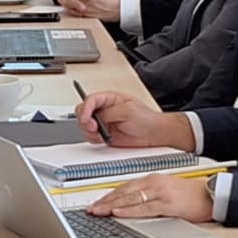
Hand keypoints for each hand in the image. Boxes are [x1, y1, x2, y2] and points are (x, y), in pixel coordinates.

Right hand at [74, 91, 194, 151]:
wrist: (154, 134)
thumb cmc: (146, 118)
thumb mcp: (128, 110)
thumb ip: (109, 112)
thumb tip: (96, 116)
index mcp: (110, 98)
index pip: (90, 99)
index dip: (86, 109)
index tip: (87, 119)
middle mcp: (104, 109)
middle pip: (83, 111)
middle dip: (85, 120)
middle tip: (93, 127)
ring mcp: (104, 122)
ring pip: (85, 125)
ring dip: (89, 131)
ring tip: (101, 134)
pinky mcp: (104, 134)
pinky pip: (91, 136)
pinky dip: (93, 139)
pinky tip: (103, 138)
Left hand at [87, 173, 213, 222]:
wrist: (213, 195)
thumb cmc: (191, 196)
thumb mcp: (165, 193)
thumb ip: (148, 197)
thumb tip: (128, 208)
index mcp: (152, 180)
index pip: (124, 187)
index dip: (108, 196)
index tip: (96, 203)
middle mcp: (154, 183)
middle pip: (123, 192)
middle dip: (104, 201)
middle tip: (90, 209)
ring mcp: (160, 193)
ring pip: (130, 198)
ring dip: (111, 206)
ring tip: (98, 212)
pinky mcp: (168, 204)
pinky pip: (144, 207)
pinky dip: (129, 210)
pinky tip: (118, 213)